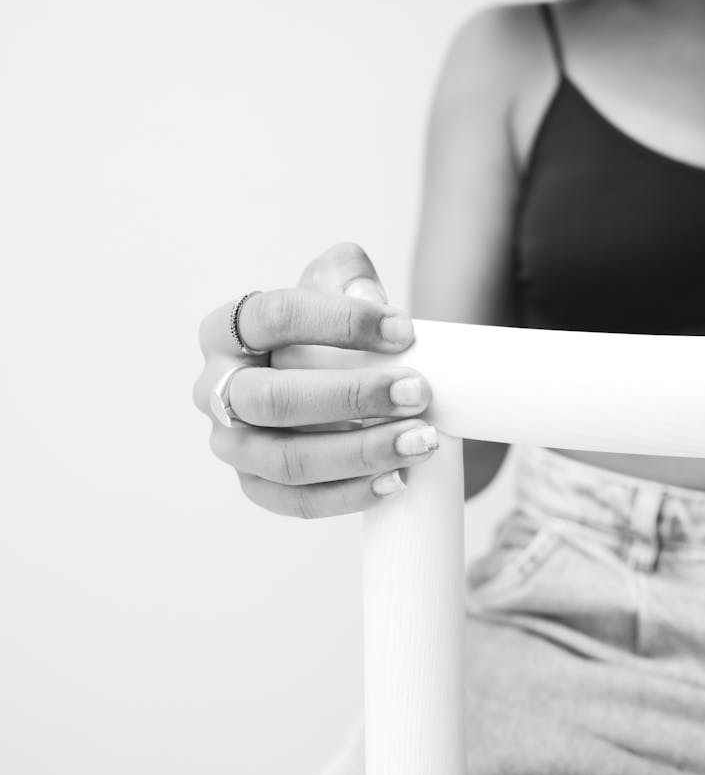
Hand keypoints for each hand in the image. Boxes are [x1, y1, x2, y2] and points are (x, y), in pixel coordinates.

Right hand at [192, 242, 436, 518]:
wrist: (319, 374)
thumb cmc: (324, 327)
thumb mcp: (332, 283)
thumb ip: (349, 273)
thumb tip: (368, 298)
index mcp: (224, 329)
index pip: (274, 317)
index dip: (341, 322)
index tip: (404, 331)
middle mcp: (214, 389)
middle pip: (273, 399)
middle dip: (352, 396)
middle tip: (418, 392)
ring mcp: (229, 443)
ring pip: (286, 459)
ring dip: (360, 452)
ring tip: (420, 440)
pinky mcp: (253, 484)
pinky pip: (296, 501)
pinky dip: (348, 494)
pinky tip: (396, 478)